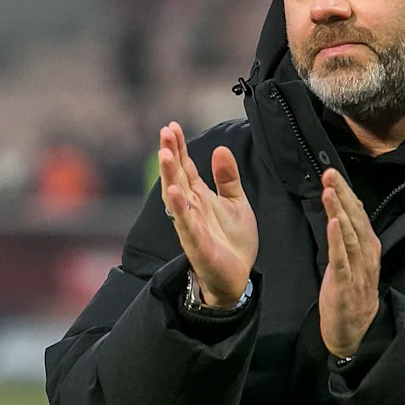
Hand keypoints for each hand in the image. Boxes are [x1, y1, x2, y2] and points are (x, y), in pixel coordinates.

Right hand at [159, 122, 257, 308]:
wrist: (239, 278)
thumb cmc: (233, 242)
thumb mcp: (236, 203)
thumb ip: (228, 178)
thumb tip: (220, 148)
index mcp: (200, 197)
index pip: (185, 167)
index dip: (179, 147)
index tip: (172, 126)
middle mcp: (191, 208)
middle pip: (177, 176)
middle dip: (170, 154)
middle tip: (165, 131)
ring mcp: (191, 225)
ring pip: (175, 196)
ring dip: (169, 175)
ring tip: (165, 154)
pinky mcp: (196, 243)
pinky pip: (185, 223)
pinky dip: (178, 208)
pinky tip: (174, 191)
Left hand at [318, 168, 381, 357]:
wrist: (354, 331)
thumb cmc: (351, 293)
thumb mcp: (355, 260)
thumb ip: (353, 235)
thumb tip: (347, 206)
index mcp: (368, 247)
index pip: (358, 214)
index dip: (347, 193)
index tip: (334, 173)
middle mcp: (367, 255)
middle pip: (355, 220)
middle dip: (342, 195)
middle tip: (330, 173)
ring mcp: (357, 270)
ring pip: (349, 236)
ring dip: (339, 212)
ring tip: (330, 191)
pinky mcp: (345, 285)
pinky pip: (341, 260)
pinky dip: (338, 241)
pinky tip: (333, 224)